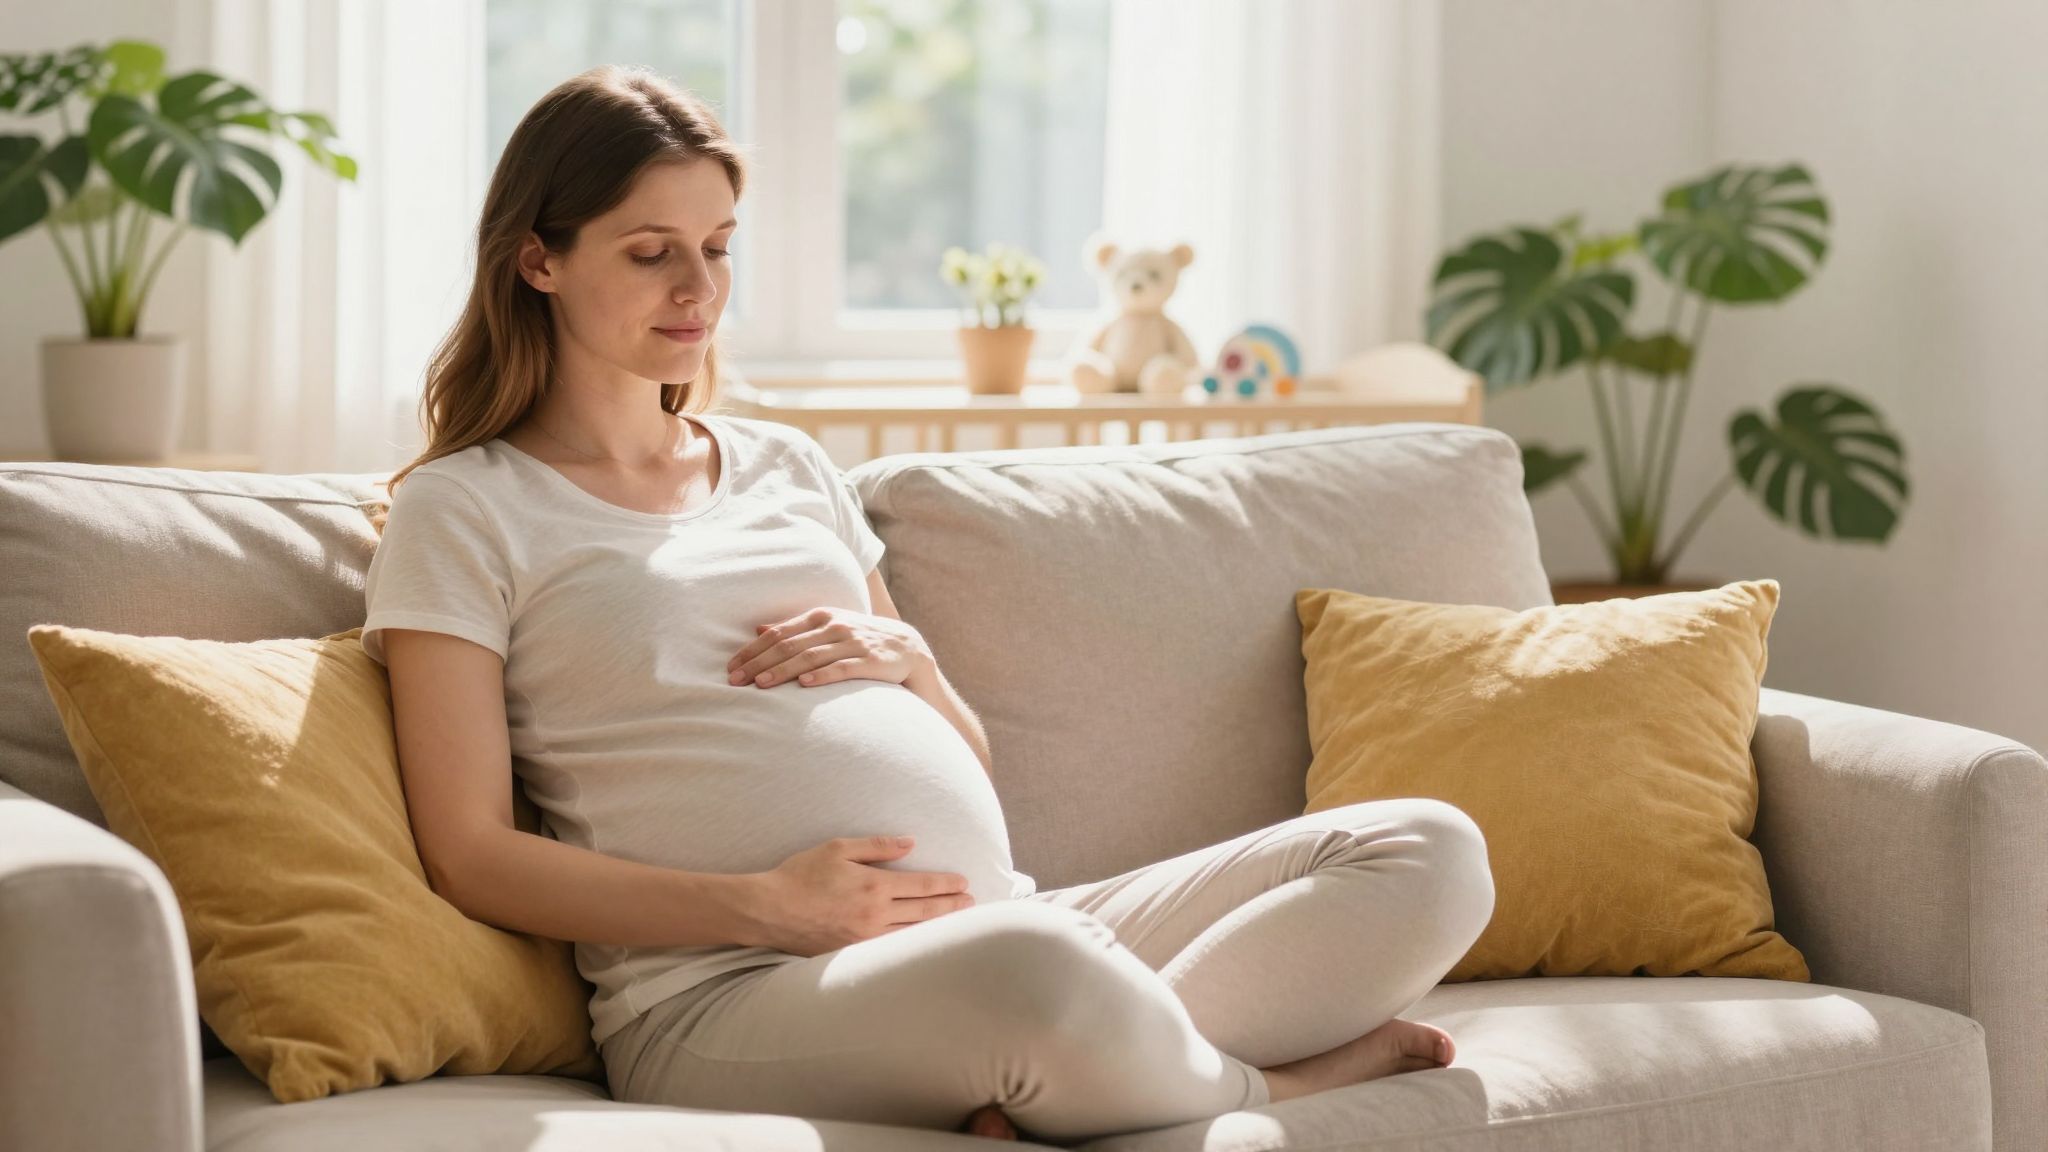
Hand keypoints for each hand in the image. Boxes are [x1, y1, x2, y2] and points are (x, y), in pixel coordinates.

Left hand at [727, 606, 934, 689]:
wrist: (908, 647)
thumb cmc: (860, 639)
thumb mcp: (828, 627)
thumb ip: (795, 628)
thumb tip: (758, 628)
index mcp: (821, 616)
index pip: (779, 632)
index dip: (753, 650)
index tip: (731, 667)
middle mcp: (835, 626)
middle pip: (789, 645)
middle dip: (759, 663)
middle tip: (735, 681)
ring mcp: (854, 643)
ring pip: (811, 656)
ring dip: (784, 671)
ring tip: (761, 685)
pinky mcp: (871, 661)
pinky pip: (842, 668)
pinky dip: (822, 675)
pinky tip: (805, 684)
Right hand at [746, 835, 975, 956]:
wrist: (769, 911)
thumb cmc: (801, 875)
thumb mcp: (838, 848)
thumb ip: (877, 846)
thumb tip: (910, 843)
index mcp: (874, 886)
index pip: (921, 886)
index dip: (946, 885)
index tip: (963, 882)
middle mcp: (875, 915)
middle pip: (924, 912)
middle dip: (951, 906)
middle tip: (971, 903)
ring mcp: (865, 938)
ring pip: (912, 934)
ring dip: (938, 927)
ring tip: (957, 922)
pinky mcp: (853, 953)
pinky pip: (892, 949)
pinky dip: (913, 944)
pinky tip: (924, 942)